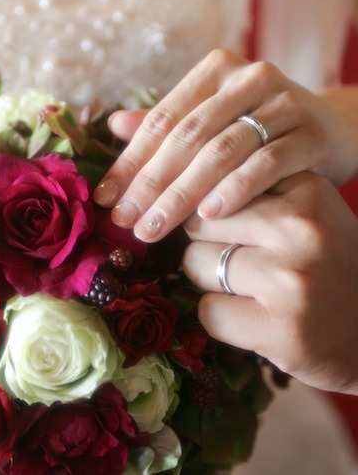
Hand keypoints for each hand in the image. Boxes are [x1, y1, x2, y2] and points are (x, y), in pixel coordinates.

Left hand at [93, 49, 357, 241]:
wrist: (331, 131)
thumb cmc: (262, 130)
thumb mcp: (215, 123)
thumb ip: (170, 123)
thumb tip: (115, 126)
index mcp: (217, 72)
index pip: (163, 119)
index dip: (131, 160)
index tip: (106, 199)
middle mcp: (249, 78)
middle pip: (188, 135)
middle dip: (151, 182)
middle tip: (126, 221)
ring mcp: (283, 103)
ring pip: (222, 150)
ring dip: (184, 192)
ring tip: (156, 228)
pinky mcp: (310, 133)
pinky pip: (266, 163)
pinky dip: (235, 189)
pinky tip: (209, 215)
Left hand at [182, 173, 357, 393]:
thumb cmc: (328, 269)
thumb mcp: (308, 216)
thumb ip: (256, 196)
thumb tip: (182, 193)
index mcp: (308, 191)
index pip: (219, 182)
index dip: (210, 209)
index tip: (214, 226)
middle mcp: (300, 228)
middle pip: (200, 220)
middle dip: (204, 243)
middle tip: (237, 262)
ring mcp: (290, 278)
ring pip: (195, 264)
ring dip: (209, 282)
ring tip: (249, 291)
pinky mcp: (280, 327)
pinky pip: (208, 312)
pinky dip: (220, 318)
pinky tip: (254, 320)